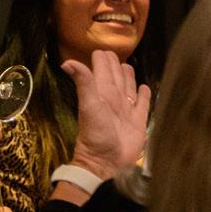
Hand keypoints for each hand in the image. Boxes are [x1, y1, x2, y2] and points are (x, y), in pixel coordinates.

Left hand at [63, 50, 149, 180]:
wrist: (106, 163)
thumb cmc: (96, 133)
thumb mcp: (89, 105)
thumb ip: (84, 82)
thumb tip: (66, 61)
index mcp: (103, 91)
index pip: (102, 66)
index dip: (102, 57)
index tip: (103, 49)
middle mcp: (115, 97)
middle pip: (116, 73)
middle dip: (116, 62)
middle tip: (115, 53)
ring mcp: (127, 108)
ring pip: (129, 84)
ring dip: (129, 75)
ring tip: (127, 68)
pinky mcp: (139, 120)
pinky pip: (143, 102)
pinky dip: (144, 94)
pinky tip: (144, 89)